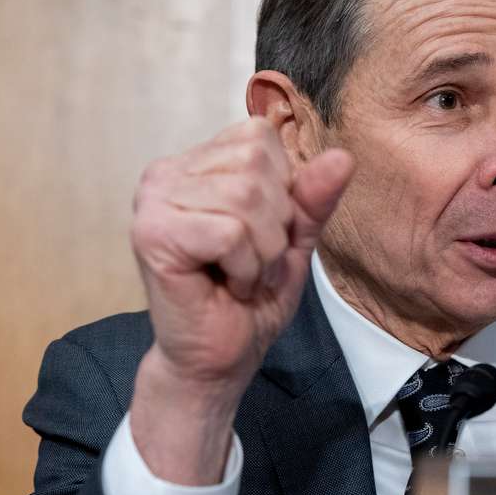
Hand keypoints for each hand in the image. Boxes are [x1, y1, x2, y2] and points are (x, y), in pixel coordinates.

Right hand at [127, 118, 353, 482]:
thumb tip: (343, 157)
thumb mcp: (294, 239)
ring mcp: (153, 200)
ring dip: (262, 252)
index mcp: (196, 163)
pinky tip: (229, 286)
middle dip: (274, 224)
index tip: (261, 234)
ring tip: (242, 275)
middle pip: (256, 164)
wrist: (218, 358)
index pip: (260, 135)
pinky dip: (246, 268)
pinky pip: (231, 233)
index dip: (282, 189)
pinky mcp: (152, 234)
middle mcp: (166, 172)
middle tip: (252, 262)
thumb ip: (313, 197)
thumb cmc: (249, 297)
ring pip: (246, 198)